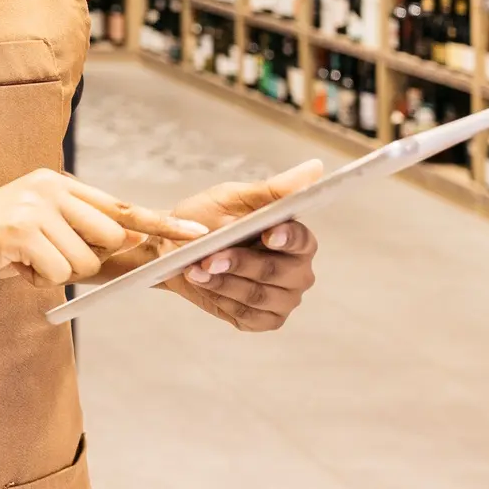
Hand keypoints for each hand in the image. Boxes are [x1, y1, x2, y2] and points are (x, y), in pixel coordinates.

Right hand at [0, 169, 209, 292]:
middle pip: (110, 239)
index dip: (160, 223)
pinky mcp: (19, 229)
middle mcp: (49, 186)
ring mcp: (34, 205)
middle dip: (84, 262)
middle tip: (43, 260)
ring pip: (84, 262)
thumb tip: (131, 248)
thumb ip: (78, 234)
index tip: (197, 235)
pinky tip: (6, 265)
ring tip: (19, 261)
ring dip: (55, 274)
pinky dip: (34, 281)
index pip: (121, 205)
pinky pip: (56, 273)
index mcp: (57, 183)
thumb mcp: (37, 234)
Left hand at [156, 161, 322, 331]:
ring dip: (222, 283)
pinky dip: (221, 300)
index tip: (266, 234)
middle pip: (278, 272)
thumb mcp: (232, 198)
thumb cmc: (205, 218)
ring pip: (259, 296)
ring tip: (194, 268)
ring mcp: (282, 299)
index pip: (302, 241)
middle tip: (206, 257)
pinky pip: (247, 315)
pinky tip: (204, 285)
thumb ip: (272, 189)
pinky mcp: (263, 320)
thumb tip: (315, 168)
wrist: (173, 249)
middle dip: (239, 263)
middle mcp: (297, 271)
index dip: (286, 239)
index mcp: (296, 239)